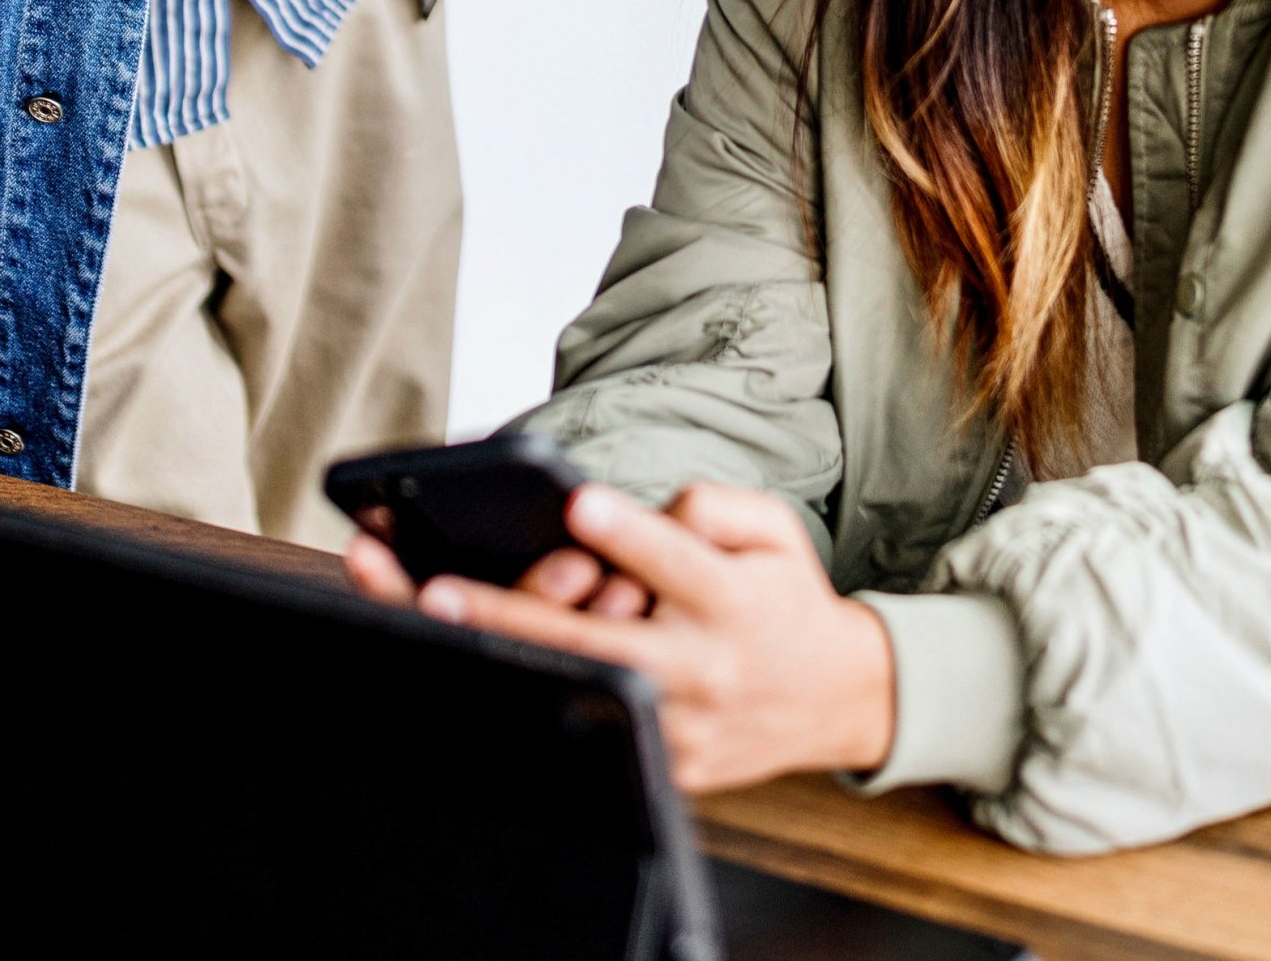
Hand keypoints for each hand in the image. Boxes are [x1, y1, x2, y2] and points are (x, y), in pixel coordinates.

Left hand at [371, 482, 893, 791]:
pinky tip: (482, 680)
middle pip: (595, 641)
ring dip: (504, 661)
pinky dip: (539, 704)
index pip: (674, 560)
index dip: (626, 533)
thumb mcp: (775, 532)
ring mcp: (678, 724)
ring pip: (580, 692)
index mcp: (729, 600)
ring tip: (434, 628)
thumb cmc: (785, 600)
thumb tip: (642, 514)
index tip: (578, 506)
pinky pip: (594, 732)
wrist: (836, 698)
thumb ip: (713, 507)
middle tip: (440, 594)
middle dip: (512, 615)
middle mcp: (700, 665)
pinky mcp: (665, 763)